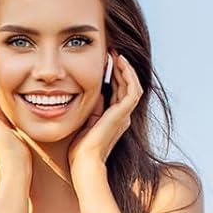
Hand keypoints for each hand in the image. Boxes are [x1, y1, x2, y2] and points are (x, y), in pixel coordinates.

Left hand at [71, 52, 143, 174]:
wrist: (85, 162)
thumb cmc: (80, 148)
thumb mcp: (85, 120)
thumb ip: (93, 106)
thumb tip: (95, 90)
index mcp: (114, 119)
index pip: (119, 91)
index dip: (114, 73)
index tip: (106, 58)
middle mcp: (123, 117)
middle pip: (127, 86)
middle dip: (120, 68)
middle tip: (112, 50)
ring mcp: (124, 116)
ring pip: (132, 86)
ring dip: (126, 69)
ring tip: (117, 54)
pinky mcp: (123, 115)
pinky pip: (132, 91)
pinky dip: (129, 76)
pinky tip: (120, 63)